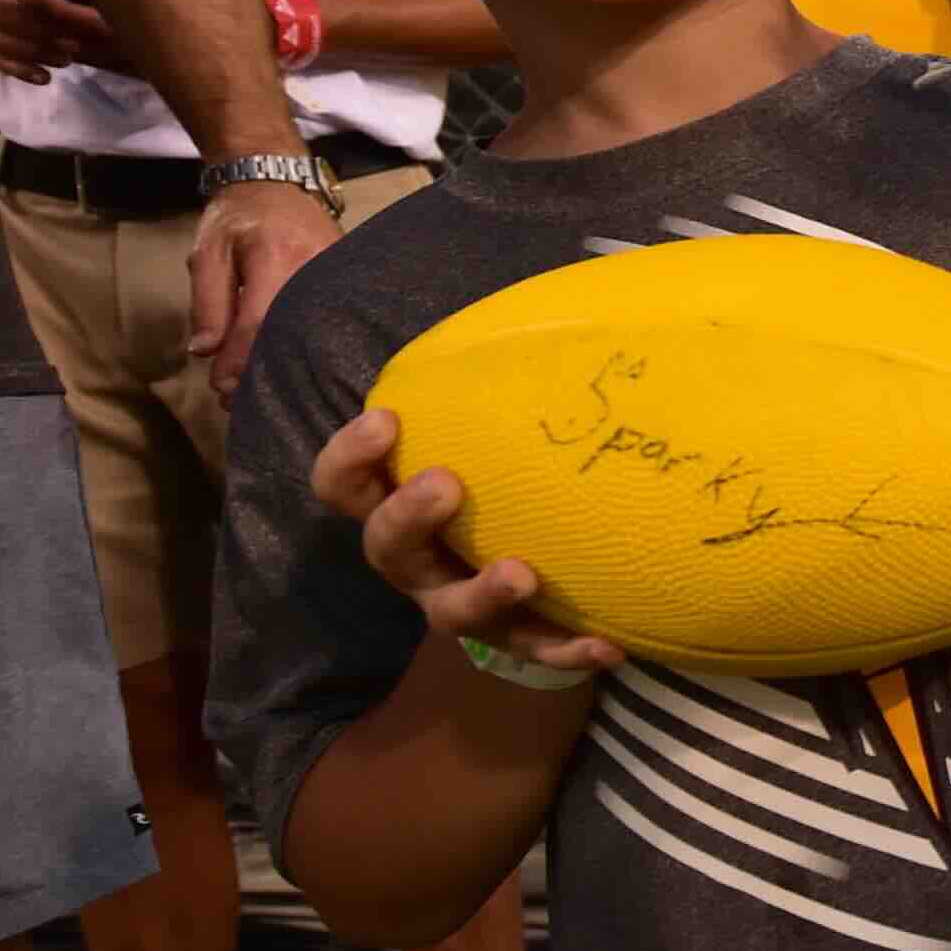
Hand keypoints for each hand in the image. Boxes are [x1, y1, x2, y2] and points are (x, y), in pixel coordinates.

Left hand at [188, 179, 339, 403]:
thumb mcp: (208, 252)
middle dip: (261, 371)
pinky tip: (285, 363)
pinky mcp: (347, 282)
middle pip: (291, 334)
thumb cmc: (238, 218)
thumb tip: (205, 352)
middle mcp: (316, 267)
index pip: (259, 321)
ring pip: (312, 332)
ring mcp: (338, 275)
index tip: (220, 387)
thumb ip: (207, 301)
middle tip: (235, 399)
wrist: (277, 184)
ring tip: (256, 387)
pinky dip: (302, 346)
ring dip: (283, 363)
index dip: (239, 361)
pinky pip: (325, 322)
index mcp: (277, 255)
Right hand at [309, 408, 621, 677]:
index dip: (352, 456)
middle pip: (385, 546)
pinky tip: (608, 646)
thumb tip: (557, 299)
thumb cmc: (500, 476)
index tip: (387, 420)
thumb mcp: (488, 430)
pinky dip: (566, 650)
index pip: (343, 482)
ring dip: (481, 592)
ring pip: (448, 610)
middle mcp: (414, 558)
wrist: (533, 566)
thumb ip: (499, 380)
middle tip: (445, 484)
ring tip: (521, 573)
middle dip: (405, 516)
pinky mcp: (511, 638)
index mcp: (395, 502)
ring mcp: (457, 601)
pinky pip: (533, 652)